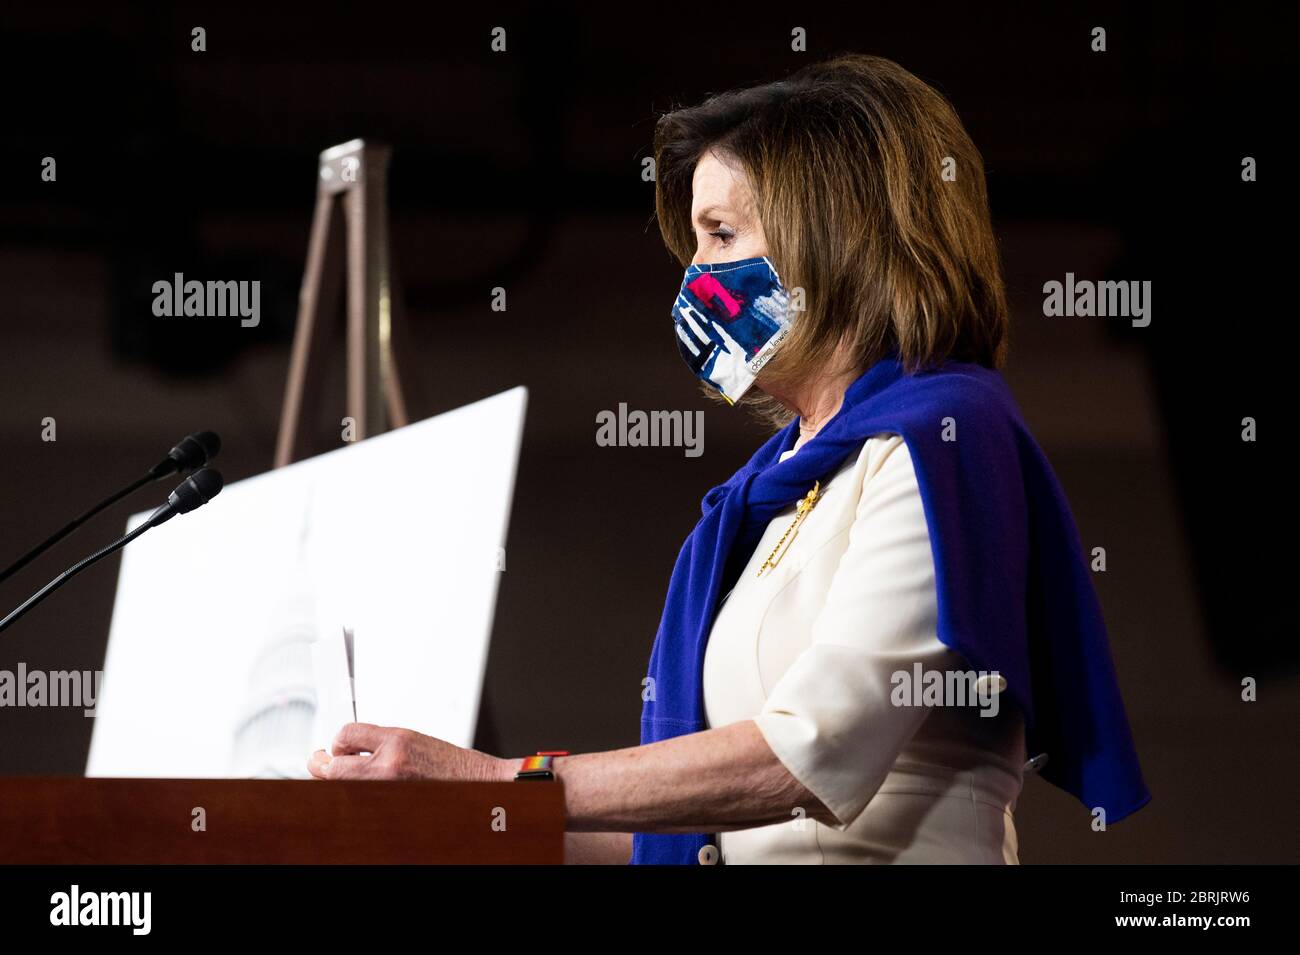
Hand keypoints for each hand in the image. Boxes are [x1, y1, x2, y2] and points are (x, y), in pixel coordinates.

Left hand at [307, 722, 512, 781]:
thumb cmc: (452, 766)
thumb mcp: (415, 741)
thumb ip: (381, 743)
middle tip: (321, 763)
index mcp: (397, 741)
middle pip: (332, 768)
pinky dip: (357, 795)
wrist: (479, 786)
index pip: (346, 734)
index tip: (336, 746)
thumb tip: (347, 748)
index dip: (337, 741)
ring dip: (340, 781)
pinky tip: (365, 790)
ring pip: (342, 787)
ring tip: (344, 776)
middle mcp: (389, 765)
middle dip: (324, 765)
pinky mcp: (390, 807)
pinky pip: (360, 801)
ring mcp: (387, 789)